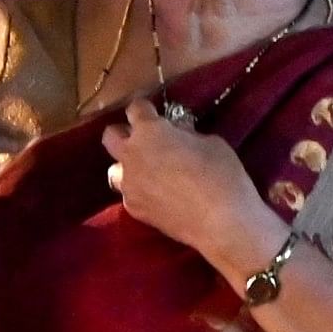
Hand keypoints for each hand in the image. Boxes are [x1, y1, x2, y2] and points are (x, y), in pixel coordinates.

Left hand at [101, 100, 281, 281]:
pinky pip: (129, 194)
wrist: (221, 222)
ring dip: (128, 166)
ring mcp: (129, 185)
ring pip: (115, 169)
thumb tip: (179, 133)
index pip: (135, 109)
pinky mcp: (134, 209)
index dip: (145, 109)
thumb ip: (188, 134)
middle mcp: (131, 155)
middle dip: (124, 134)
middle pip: (110, 136)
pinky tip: (159, 196)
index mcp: (149, 131)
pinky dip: (140, 191)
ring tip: (150, 171)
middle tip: (146, 139)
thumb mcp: (211, 143)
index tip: (155, 112)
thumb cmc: (222, 175)